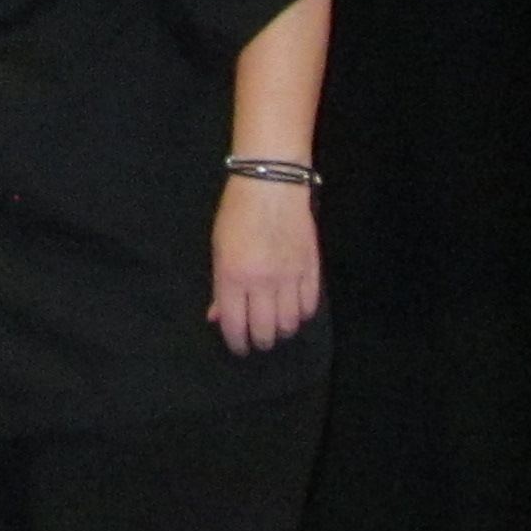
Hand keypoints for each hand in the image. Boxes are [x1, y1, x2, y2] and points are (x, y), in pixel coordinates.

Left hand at [208, 177, 322, 354]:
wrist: (272, 184)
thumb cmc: (237, 213)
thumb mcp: (218, 249)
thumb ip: (220, 287)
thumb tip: (218, 317)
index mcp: (233, 277)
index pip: (235, 325)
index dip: (237, 342)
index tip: (239, 346)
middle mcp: (262, 283)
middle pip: (266, 330)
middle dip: (261, 341)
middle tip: (258, 340)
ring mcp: (289, 277)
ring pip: (290, 323)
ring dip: (282, 330)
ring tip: (277, 327)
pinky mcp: (311, 269)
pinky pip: (309, 306)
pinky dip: (301, 314)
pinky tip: (294, 312)